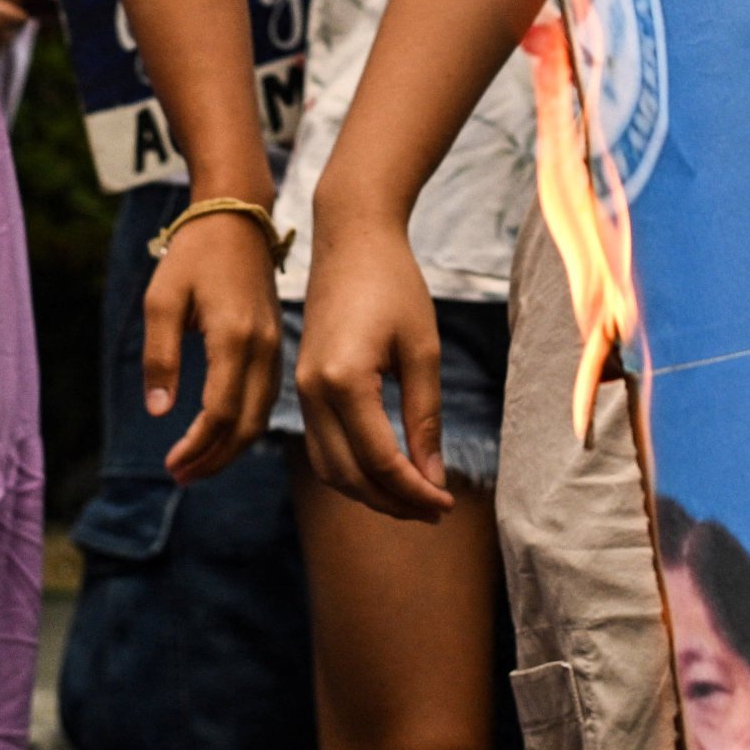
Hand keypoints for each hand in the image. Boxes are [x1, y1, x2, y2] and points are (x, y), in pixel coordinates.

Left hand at [146, 198, 283, 482]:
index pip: (221, 411)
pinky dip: (245, 426)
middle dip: (214, 458)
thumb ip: (161, 356)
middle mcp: (262, 347)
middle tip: (181, 476)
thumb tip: (160, 411)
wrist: (238, 215)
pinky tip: (222, 435)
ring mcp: (275, 346)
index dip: (197, 446)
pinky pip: (267, 398)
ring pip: (262, 416)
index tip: (171, 464)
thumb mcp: (162, 300)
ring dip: (230, 448)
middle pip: (247, 425)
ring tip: (196, 465)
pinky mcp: (276, 343)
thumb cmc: (194, 254)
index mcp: (234, 336)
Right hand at [295, 208, 453, 519]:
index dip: (415, 492)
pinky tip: (386, 471)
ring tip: (415, 497)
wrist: (351, 238)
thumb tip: (433, 478)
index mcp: (344, 381)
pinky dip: (352, 470)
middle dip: (394, 502)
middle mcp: (313, 392)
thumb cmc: (395, 284)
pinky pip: (322, 446)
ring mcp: (302, 391)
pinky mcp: (304, 387)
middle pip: (350, 476)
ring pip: (330, 469)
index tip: (447, 505)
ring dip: (370, 492)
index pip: (380, 461)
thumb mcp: (423, 351)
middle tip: (436, 510)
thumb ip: (425, 417)